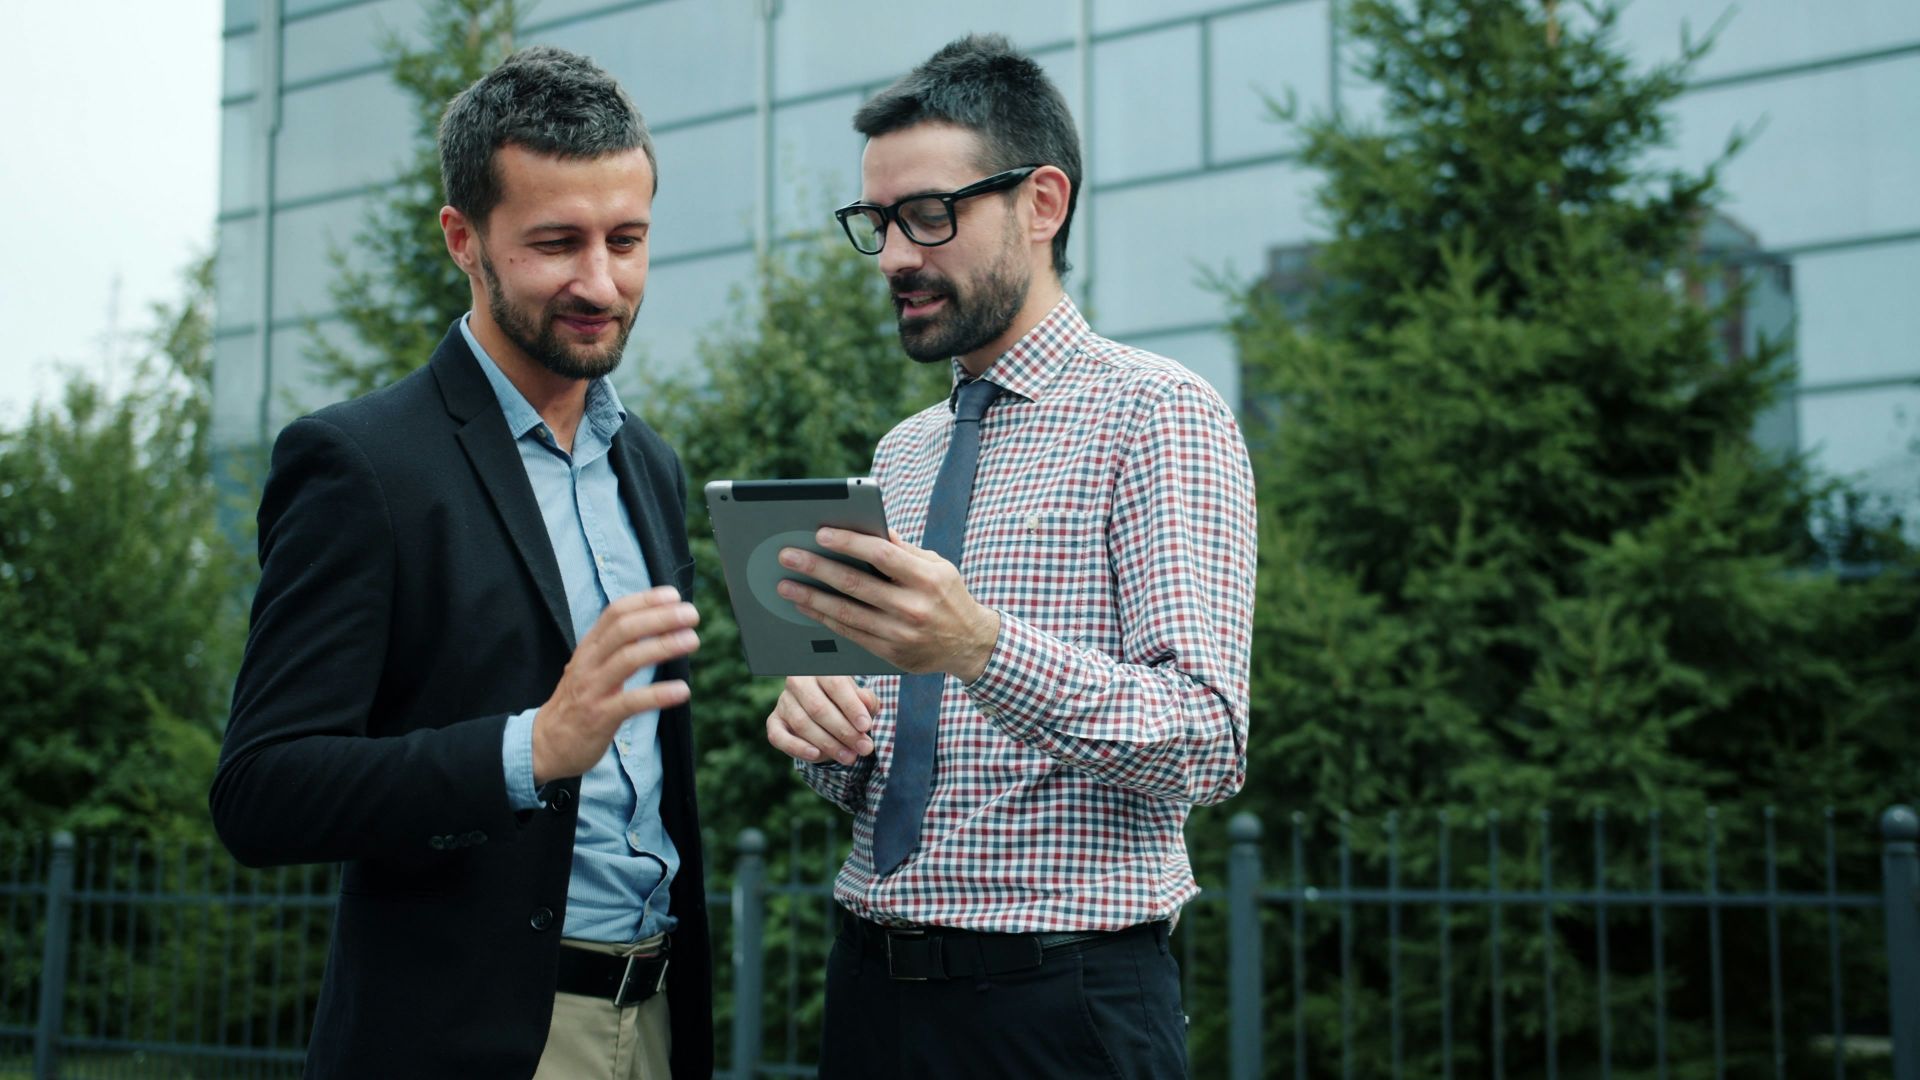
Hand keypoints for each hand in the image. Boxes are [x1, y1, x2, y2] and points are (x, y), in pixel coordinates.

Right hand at [532, 586, 699, 784]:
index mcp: (589, 648)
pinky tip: (683, 691)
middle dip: (659, 618)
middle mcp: (589, 663)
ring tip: (692, 640)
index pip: (615, 613)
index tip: (674, 595)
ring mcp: (593, 689)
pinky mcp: (600, 717)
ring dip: (663, 646)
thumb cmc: (578, 702)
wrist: (546, 743)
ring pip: (628, 659)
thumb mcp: (592, 667)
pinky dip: (658, 694)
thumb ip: (617, 647)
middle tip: (691, 614)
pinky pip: (630, 702)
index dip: (645, 601)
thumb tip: (656, 624)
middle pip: (624, 630)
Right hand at [767, 676, 878, 765]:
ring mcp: (783, 701)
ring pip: (802, 724)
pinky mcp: (774, 721)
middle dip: (844, 732)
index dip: (851, 707)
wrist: (824, 710)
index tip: (866, 727)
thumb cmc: (846, 702)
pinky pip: (779, 737)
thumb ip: (866, 700)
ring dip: (828, 744)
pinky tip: (816, 755)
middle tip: (864, 748)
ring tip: (850, 757)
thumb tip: (867, 704)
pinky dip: (797, 748)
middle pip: (818, 708)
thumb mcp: (860, 698)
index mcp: (820, 669)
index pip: (835, 685)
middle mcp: (798, 681)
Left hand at [775, 528, 1000, 680]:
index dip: (849, 543)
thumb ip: (905, 550)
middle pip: (856, 584)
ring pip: (846, 613)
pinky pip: (850, 633)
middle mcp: (914, 606)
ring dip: (811, 598)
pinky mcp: (891, 654)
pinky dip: (825, 619)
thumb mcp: (938, 566)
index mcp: (927, 578)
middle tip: (787, 556)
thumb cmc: (948, 596)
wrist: (969, 644)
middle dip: (817, 568)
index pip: (882, 555)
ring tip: (785, 585)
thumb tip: (872, 528)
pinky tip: (806, 607)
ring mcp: (901, 633)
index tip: (820, 533)